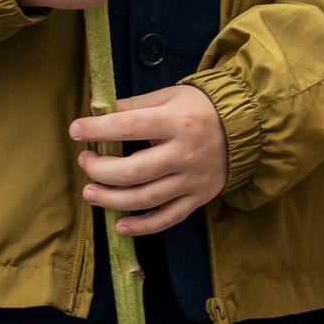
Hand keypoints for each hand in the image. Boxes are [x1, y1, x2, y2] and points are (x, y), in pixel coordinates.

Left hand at [73, 83, 229, 235]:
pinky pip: (168, 218)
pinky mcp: (198, 197)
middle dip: (100, 170)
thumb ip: (136, 104)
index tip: (75, 130)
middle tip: (85, 162)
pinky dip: (142, 227)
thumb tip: (97, 112)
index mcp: (177, 121)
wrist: (247, 127)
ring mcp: (192, 179)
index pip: (129, 126)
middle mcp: (184, 153)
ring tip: (90, 192)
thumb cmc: (202, 108)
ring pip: (145, 199)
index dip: (98, 130)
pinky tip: (120, 226)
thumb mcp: (171, 96)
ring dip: (111, 199)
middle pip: (132, 171)